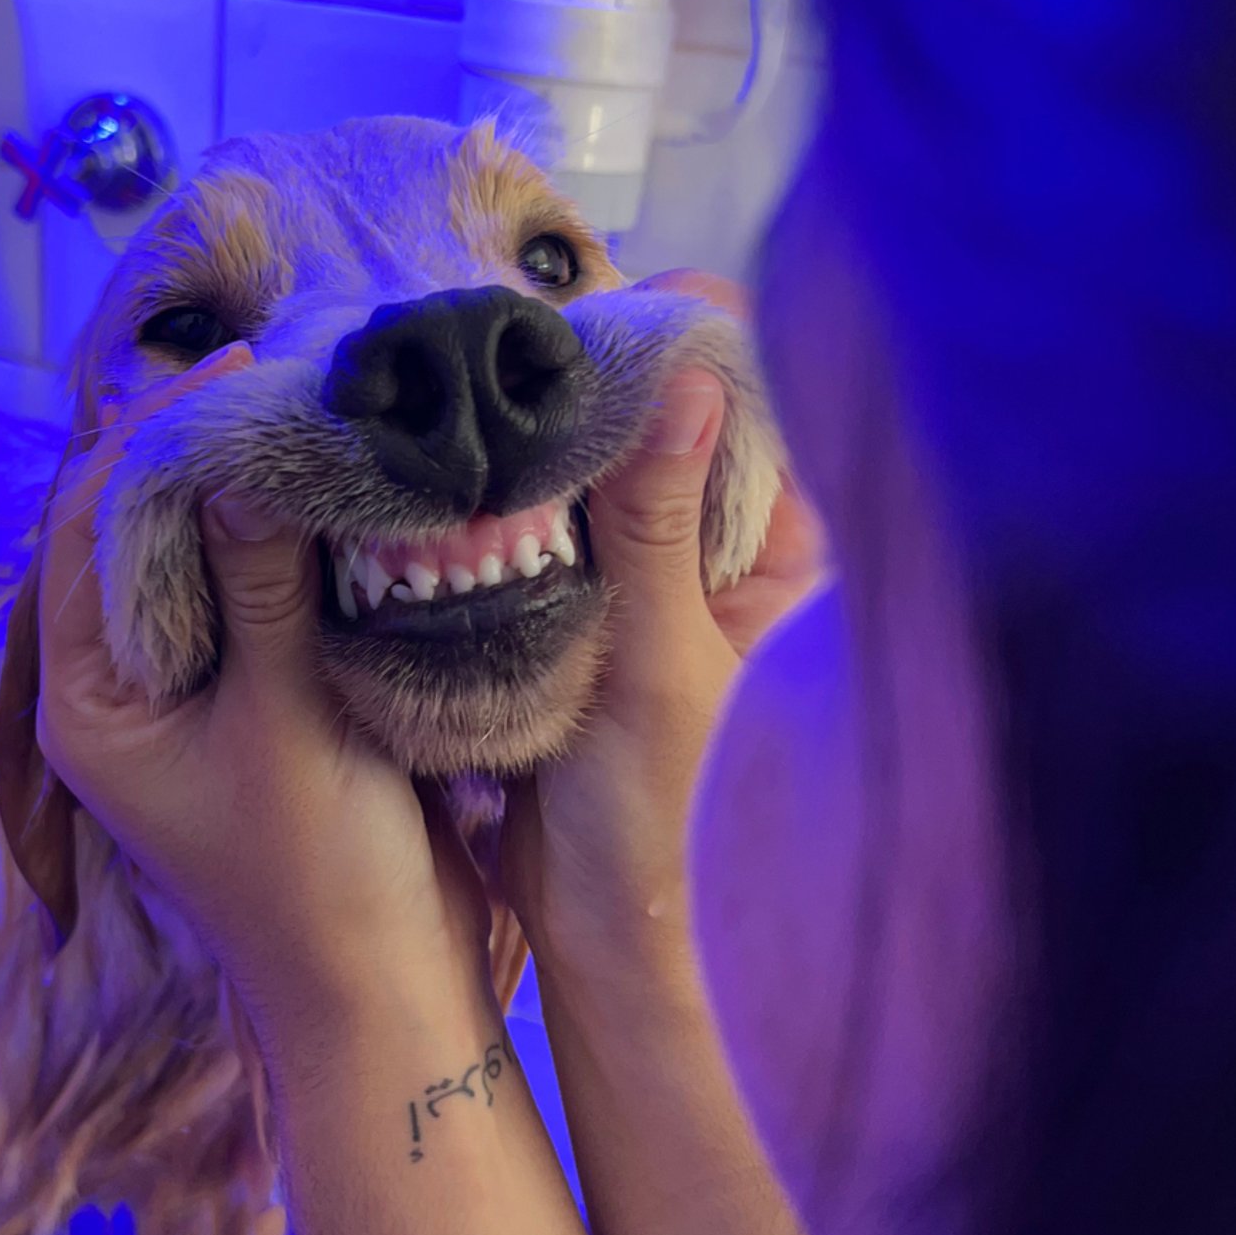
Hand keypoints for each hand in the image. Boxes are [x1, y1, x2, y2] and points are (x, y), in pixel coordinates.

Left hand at [34, 345, 493, 1064]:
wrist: (384, 987)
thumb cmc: (324, 876)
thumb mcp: (289, 721)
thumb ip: (261, 589)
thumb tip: (241, 458)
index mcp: (87, 701)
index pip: (82, 528)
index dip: (147, 439)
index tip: (235, 373)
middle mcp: (118, 690)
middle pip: (127, 531)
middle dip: (190, 452)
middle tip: (278, 380)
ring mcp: (179, 696)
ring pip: (189, 556)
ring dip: (237, 489)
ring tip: (305, 415)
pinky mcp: (243, 702)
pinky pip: (242, 592)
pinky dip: (276, 539)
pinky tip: (332, 493)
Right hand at [503, 271, 824, 988]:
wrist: (596, 926)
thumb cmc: (664, 818)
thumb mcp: (663, 664)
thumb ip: (658, 526)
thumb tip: (682, 378)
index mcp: (780, 559)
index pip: (756, 409)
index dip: (698, 345)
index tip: (615, 308)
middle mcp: (719, 556)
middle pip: (667, 427)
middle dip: (599, 384)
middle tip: (513, 346)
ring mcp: (646, 579)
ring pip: (597, 474)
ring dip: (542, 442)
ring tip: (472, 392)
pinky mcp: (578, 609)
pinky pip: (545, 528)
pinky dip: (506, 499)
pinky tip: (455, 467)